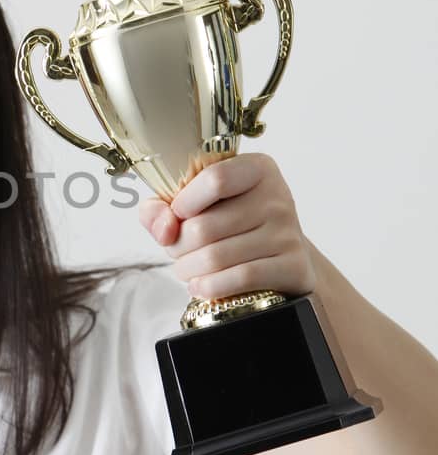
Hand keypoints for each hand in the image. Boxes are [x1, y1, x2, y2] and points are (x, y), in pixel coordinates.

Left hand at [137, 152, 316, 301]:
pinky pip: (240, 278)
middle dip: (177, 247)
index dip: (183, 203)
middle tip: (177, 252)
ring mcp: (287, 233)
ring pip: (216, 256)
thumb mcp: (196, 204)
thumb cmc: (231, 226)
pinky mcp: (293, 266)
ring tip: (186, 270)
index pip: (215, 178)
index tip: (177, 216)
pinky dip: (210, 286)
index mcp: (257, 169)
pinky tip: (200, 286)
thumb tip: (163, 228)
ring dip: (188, 269)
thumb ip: (161, 207)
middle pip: (205, 227)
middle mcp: (277, 197)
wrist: (283, 259)